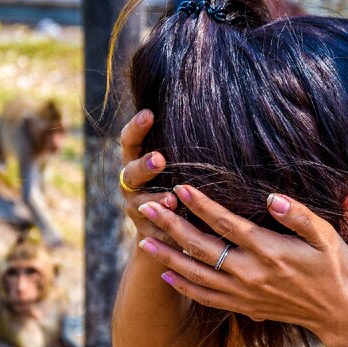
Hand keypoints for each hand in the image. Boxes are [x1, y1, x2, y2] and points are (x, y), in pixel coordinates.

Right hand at [119, 109, 177, 243]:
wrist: (166, 230)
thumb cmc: (178, 182)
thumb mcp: (178, 163)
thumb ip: (184, 146)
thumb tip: (218, 115)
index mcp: (137, 161)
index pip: (129, 140)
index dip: (136, 127)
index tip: (149, 113)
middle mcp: (131, 184)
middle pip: (131, 173)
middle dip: (144, 166)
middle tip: (160, 159)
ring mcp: (135, 208)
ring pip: (140, 204)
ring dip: (155, 201)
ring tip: (172, 199)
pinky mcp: (145, 232)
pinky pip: (152, 231)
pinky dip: (164, 231)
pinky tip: (176, 233)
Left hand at [136, 186, 347, 346]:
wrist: (339, 313)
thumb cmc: (335, 268)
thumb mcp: (326, 236)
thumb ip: (298, 215)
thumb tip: (272, 198)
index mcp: (269, 251)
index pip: (226, 224)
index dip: (201, 205)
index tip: (180, 188)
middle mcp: (250, 273)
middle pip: (201, 247)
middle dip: (170, 225)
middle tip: (145, 207)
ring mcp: (244, 293)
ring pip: (196, 274)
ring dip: (167, 256)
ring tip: (143, 239)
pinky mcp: (243, 306)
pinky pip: (205, 297)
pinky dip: (183, 286)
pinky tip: (166, 275)